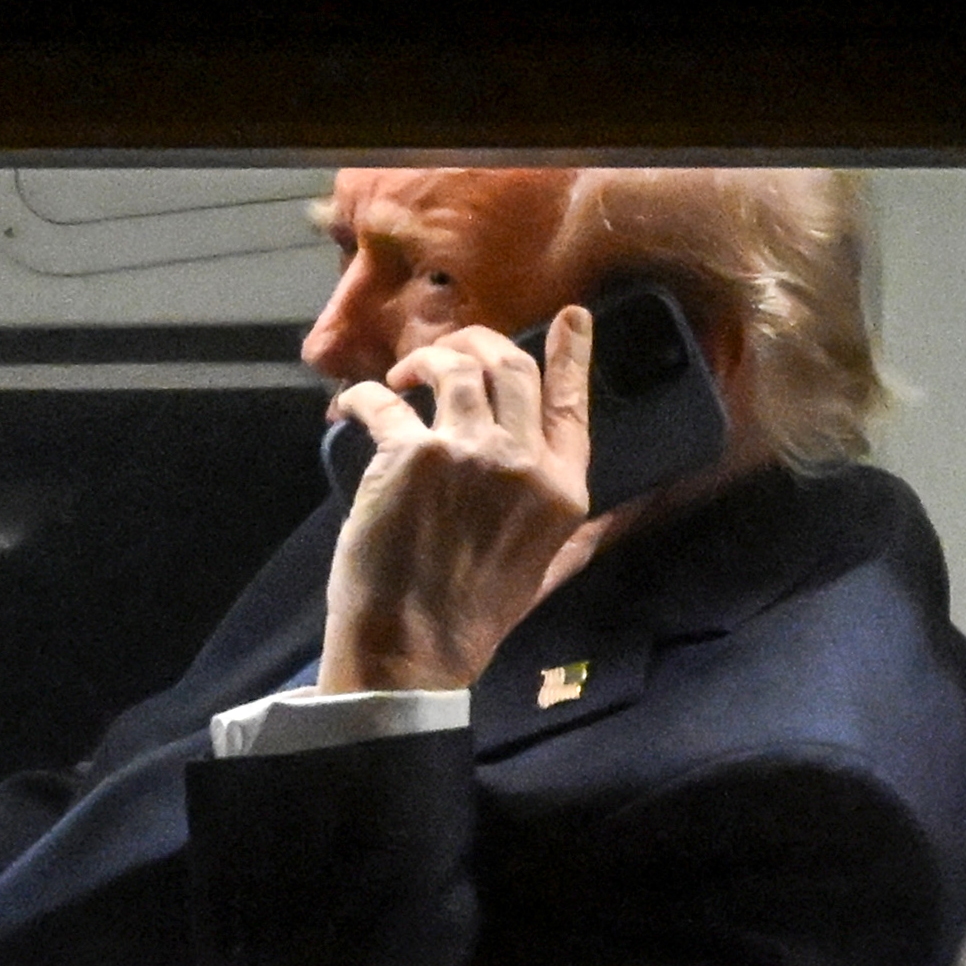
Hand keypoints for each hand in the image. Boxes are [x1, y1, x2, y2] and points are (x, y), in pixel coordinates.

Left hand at [316, 305, 593, 691]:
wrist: (413, 649)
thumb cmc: (474, 617)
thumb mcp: (547, 573)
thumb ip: (579, 536)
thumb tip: (616, 515)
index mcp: (563, 490)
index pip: (573, 403)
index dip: (572, 353)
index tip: (569, 316)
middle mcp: (523, 462)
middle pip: (511, 367)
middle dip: (478, 344)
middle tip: (449, 353)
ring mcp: (467, 453)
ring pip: (454, 367)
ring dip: (424, 361)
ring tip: (402, 378)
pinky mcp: (409, 455)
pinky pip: (383, 401)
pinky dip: (362, 396)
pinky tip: (349, 406)